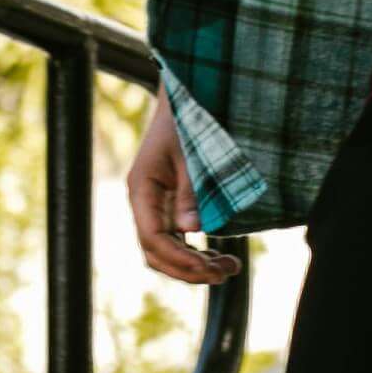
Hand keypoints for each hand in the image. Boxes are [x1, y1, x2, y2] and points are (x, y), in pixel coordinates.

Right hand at [128, 99, 237, 284]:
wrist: (185, 100)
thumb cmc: (187, 121)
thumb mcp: (191, 155)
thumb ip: (190, 192)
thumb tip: (191, 230)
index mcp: (142, 189)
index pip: (153, 238)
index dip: (180, 259)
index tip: (209, 267)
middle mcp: (144, 202)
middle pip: (156, 253)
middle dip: (188, 269)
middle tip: (225, 272)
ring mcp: (155, 206)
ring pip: (167, 251)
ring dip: (194, 264)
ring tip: (229, 267)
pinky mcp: (169, 206)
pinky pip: (177, 239)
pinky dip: (196, 251)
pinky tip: (219, 254)